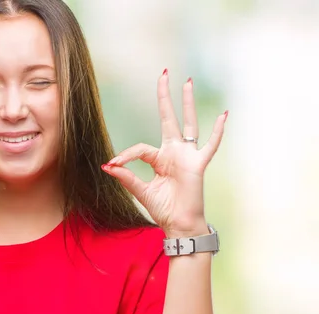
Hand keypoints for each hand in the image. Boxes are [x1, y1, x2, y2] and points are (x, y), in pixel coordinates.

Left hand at [102, 70, 227, 235]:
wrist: (178, 224)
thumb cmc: (163, 208)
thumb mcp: (140, 191)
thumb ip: (126, 177)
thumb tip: (106, 166)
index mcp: (159, 158)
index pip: (140, 148)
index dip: (126, 155)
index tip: (113, 163)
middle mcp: (174, 152)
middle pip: (169, 119)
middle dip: (165, 97)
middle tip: (164, 74)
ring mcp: (187, 156)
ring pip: (188, 124)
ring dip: (187, 103)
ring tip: (187, 82)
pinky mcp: (198, 164)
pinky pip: (210, 146)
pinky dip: (217, 132)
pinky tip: (223, 115)